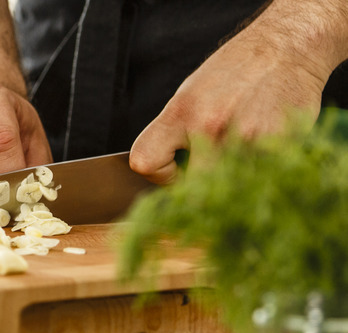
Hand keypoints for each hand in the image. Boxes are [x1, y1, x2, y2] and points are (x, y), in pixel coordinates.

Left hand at [129, 14, 330, 184]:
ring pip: (227, 188)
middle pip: (191, 187)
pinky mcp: (276, 144)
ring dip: (233, 182)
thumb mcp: (190, 95)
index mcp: (179, 113)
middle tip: (214, 170)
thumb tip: (166, 171)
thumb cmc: (234, 73)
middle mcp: (207, 125)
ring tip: (241, 155)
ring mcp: (242, 137)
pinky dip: (260, 174)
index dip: (159, 175)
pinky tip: (263, 150)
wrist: (285, 47)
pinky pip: (259, 179)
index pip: (144, 162)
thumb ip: (175, 133)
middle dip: (201, 187)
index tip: (176, 169)